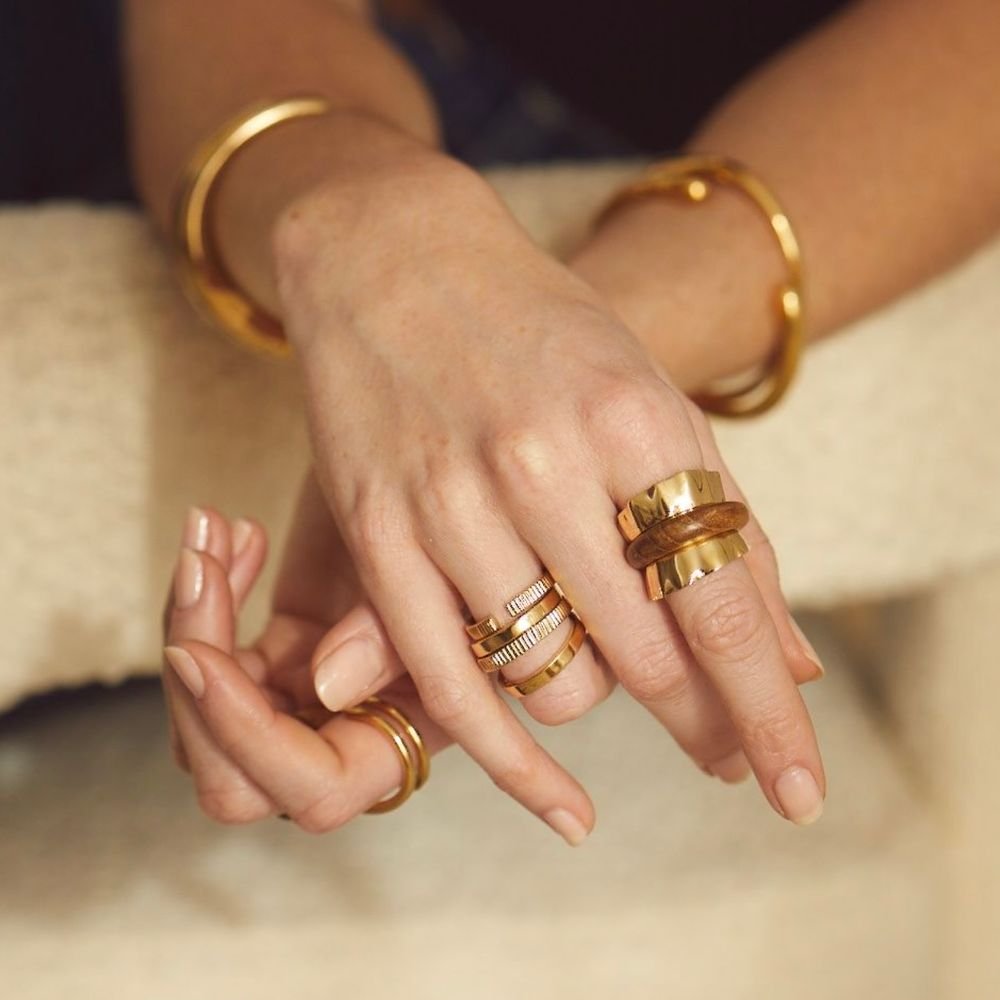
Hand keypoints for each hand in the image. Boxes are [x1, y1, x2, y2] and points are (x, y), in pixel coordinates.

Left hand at [161, 477, 450, 830]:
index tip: (205, 658)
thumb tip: (327, 688)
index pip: (318, 789)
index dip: (253, 740)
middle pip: (233, 777)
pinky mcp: (274, 655)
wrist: (439, 484)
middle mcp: (342, 736)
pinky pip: (208, 653)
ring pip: (202, 716)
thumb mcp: (436, 576)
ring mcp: (299, 699)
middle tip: (199, 576)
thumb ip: (394, 638)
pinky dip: (208, 593)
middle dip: (195, 690)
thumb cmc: (460, 534)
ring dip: (192, 621)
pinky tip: (241, 533)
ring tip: (214, 532)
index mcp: (400, 737)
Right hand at [272, 161, 826, 832]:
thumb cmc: (539, 332)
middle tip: (714, 741)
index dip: (767, 710)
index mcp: (632, 418)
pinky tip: (559, 800)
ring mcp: (450, 501)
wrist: (394, 258)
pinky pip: (447, 682)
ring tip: (597, 661)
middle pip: (643, 655)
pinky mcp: (378, 533)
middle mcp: (541, 462)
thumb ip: (723, 528)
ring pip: (550, 677)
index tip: (796, 789)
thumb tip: (796, 662)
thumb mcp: (651, 400)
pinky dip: (509, 759)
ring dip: (595, 697)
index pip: (718, 601)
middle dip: (694, 714)